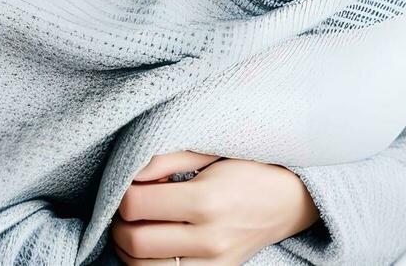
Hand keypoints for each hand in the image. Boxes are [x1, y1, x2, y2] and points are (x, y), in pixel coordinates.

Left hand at [111, 151, 319, 264]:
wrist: (287, 201)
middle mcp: (209, 238)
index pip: (138, 204)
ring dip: (127, 248)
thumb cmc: (247, 168)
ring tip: (133, 226)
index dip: (121, 193)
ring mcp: (213, 264)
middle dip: (118, 223)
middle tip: (123, 207)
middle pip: (136, 241)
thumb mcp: (209, 151)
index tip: (126, 183)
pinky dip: (148, 264)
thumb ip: (166, 159)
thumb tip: (129, 173)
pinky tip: (150, 245)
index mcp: (206, 200)